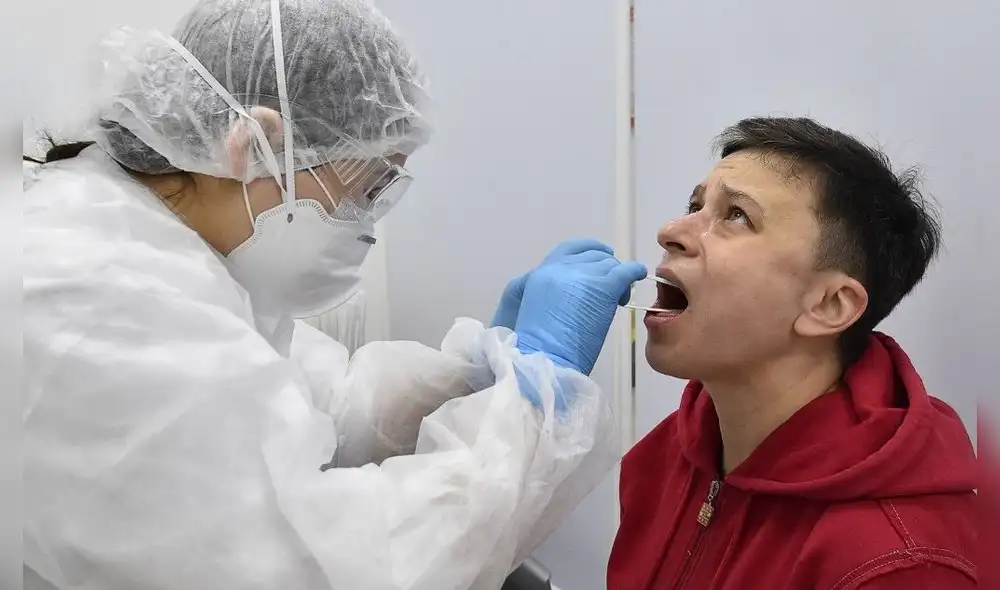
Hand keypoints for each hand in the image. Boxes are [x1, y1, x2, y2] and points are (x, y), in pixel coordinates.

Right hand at [514, 245, 646, 374]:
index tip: (600, 256)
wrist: (547, 359)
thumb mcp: (535, 309)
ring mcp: (581, 275)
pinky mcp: (601, 287)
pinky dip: (634, 271)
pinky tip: (637, 275)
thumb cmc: (541, 347)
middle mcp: (560, 268)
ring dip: (617, 278)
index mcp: (542, 273)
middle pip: (593, 256)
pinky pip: (625, 271)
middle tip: (610, 290)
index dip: (589, 250)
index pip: (571, 249)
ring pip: (610, 264)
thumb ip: (552, 292)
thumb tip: (576, 291)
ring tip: (618, 299)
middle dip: (604, 270)